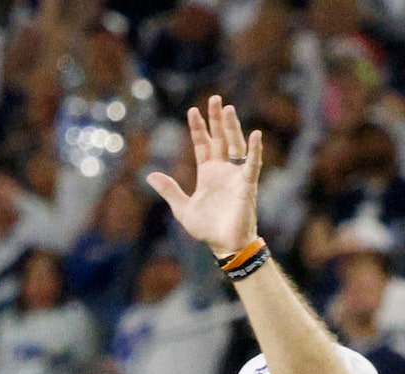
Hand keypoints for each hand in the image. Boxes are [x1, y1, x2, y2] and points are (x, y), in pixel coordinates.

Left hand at [144, 97, 261, 258]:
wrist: (225, 244)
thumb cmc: (207, 228)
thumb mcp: (182, 208)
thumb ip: (169, 190)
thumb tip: (150, 175)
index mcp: (208, 173)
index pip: (203, 144)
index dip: (198, 128)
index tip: (193, 110)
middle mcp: (223, 170)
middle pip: (220, 138)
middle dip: (216, 119)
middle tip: (214, 98)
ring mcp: (236, 175)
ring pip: (235, 145)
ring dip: (232, 127)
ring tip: (228, 108)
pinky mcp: (247, 185)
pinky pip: (252, 164)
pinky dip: (254, 150)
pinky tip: (255, 135)